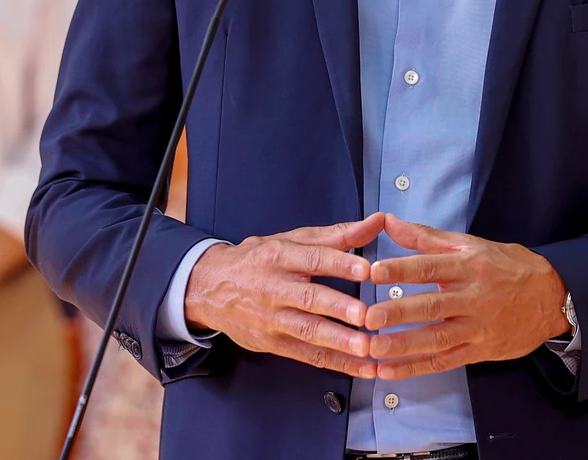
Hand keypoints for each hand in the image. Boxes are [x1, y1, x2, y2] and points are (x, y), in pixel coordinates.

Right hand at [184, 213, 382, 377]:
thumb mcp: (291, 240)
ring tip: (366, 348)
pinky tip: (361, 366)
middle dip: (339, 308)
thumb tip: (378, 221)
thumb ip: (337, 235)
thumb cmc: (258, 260)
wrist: (208, 288)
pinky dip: (336, 362)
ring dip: (339, 341)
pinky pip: (308, 355)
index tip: (366, 270)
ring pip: (307, 331)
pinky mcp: (272, 344)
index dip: (340, 264)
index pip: (312, 259)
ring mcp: (272, 319)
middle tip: (366, 315)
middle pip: (308, 298)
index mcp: (280, 257)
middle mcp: (274, 288)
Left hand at [363, 217, 568, 380]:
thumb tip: (389, 222)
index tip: (374, 272)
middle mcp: (474, 297)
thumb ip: (427, 237)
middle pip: (433, 306)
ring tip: (374, 348)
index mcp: (470, 266)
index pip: (432, 267)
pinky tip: (391, 371)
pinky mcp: (480, 351)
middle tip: (368, 317)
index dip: (402, 269)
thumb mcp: (472, 245)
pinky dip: (417, 367)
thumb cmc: (508, 267)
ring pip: (438, 338)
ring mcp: (478, 327)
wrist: (553, 297)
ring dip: (404, 345)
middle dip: (398, 313)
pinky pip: (445, 361)